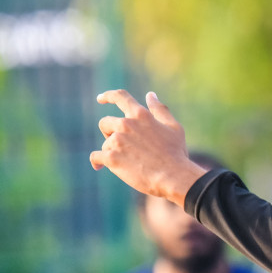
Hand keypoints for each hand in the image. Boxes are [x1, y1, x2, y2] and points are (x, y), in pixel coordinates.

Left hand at [91, 90, 206, 204]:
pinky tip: (99, 167)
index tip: (101, 99)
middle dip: (110, 133)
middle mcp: (126, 124)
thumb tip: (151, 95)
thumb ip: (160, 110)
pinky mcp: (111, 158)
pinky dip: (97, 162)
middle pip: (105, 123)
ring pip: (104, 143)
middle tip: (124, 146)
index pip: (120, 97)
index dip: (108, 96)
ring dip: (112, 151)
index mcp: (140, 114)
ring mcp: (117, 141)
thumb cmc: (176, 153)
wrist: (173, 177)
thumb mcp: (173, 127)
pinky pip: (95, 157)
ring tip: (128, 162)